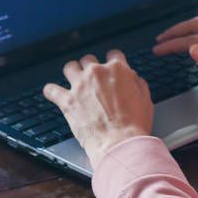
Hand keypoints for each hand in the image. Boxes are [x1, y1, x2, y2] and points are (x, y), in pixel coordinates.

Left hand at [43, 50, 152, 166]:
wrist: (120, 143)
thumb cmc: (134, 125)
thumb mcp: (146, 100)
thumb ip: (137, 84)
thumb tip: (133, 79)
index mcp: (118, 70)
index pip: (113, 54)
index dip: (112, 62)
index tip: (110, 68)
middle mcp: (97, 73)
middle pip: (89, 60)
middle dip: (91, 69)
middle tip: (93, 80)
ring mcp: (80, 86)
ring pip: (69, 67)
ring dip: (72, 73)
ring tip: (74, 81)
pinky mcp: (67, 101)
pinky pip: (51, 90)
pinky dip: (51, 91)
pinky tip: (52, 93)